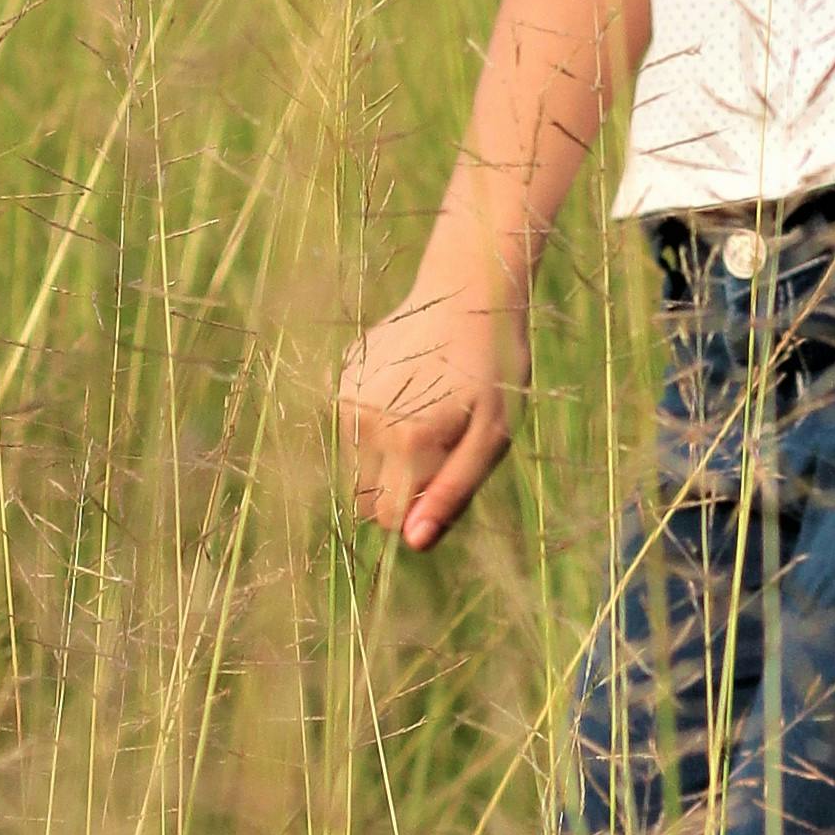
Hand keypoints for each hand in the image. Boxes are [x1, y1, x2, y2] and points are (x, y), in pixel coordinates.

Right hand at [337, 282, 513, 549]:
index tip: (448, 476)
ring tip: (430, 410)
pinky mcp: (342, 376)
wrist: (468, 291)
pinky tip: (412, 387)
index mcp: (404, 440)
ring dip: (390, 453)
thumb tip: (413, 543)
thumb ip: (452, 493)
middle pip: (366, 494)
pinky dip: (380, 421)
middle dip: (402, 485)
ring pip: (358, 462)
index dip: (418, 511)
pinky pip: (354, 426)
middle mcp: (364, 420)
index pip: (386, 517)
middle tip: (444, 443)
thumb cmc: (492, 370)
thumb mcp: (492, 437)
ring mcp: (347, 395)